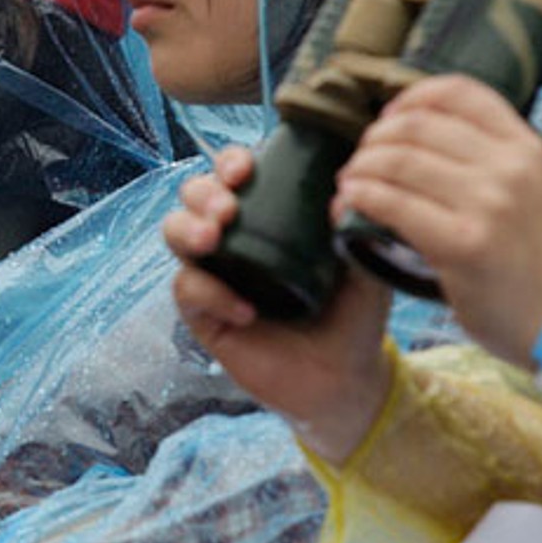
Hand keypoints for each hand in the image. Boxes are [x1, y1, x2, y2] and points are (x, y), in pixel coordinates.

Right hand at [165, 146, 394, 463]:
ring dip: (187, 227)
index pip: (235, 173)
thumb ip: (360, 233)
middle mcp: (234, 238)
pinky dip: (209, 293)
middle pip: (194, 194)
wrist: (344, 380)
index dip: (229, 162)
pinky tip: (244, 310)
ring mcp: (214, 273)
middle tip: (227, 209)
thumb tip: (342, 193)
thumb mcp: (366, 269)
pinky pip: (187, 289)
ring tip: (212, 239)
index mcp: (268, 215)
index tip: (245, 169)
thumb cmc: (355, 317)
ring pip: (175, 231)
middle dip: (203, 193)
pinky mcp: (203, 314)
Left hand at [332, 75, 541, 367]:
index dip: (409, 98)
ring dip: (358, 170)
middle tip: (359, 162)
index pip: (458, 91)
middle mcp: (508, 167)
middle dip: (374, 140)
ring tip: (349, 185)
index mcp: (523, 146)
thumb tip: (407, 128)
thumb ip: (482, 155)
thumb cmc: (529, 254)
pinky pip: (392, 204)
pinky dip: (359, 198)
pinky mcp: (463, 244)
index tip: (387, 119)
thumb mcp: (524, 187)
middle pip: (416, 126)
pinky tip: (349, 205)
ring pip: (397, 162)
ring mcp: (488, 204)